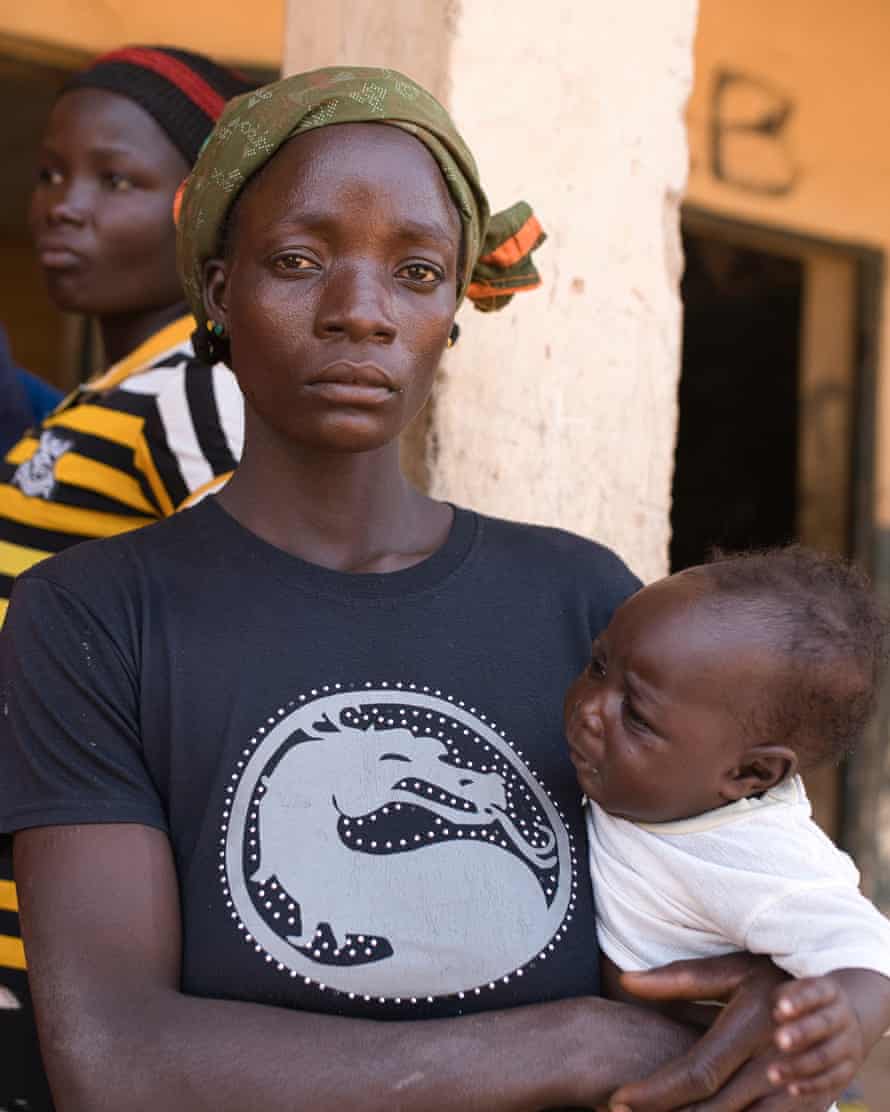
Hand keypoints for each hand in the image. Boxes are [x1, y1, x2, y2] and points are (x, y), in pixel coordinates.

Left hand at [604, 953, 833, 1111]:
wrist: (844, 1001)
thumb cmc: (778, 978)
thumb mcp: (732, 970)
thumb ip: (679, 979)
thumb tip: (626, 980)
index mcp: (747, 1029)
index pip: (693, 1073)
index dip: (655, 1093)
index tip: (619, 1101)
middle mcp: (770, 1064)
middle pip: (713, 1109)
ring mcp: (793, 1090)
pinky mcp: (807, 1107)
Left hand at [768, 975, 864, 1099]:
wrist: (846, 1017)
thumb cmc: (809, 1001)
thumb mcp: (798, 990)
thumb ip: (785, 997)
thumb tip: (777, 1014)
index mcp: (830, 991)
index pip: (816, 993)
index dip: (799, 1001)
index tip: (781, 1008)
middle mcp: (843, 1016)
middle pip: (824, 1024)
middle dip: (801, 1033)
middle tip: (779, 1040)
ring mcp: (849, 1043)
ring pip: (826, 1056)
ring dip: (799, 1066)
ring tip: (772, 1073)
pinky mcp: (849, 1068)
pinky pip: (831, 1079)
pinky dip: (811, 1085)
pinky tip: (791, 1087)